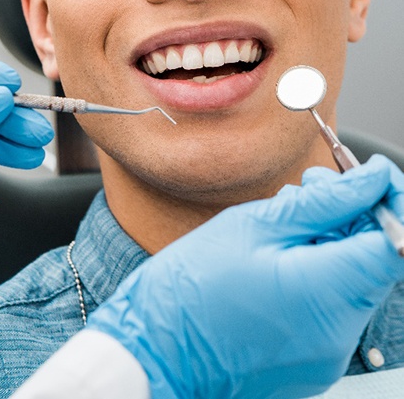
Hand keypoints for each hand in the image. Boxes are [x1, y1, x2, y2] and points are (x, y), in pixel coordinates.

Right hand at [87, 155, 403, 398]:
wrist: (154, 353)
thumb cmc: (190, 290)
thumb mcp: (255, 225)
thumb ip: (324, 202)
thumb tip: (370, 180)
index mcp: (325, 295)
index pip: (395, 243)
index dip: (391, 200)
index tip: (370, 174)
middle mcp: (338, 334)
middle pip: (375, 258)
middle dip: (353, 213)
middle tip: (313, 185)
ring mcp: (327, 353)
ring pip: (353, 278)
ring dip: (333, 238)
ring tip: (286, 216)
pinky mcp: (312, 360)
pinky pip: (333, 303)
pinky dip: (319, 268)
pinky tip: (282, 250)